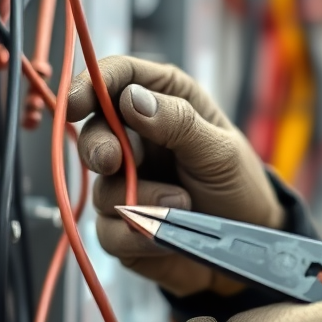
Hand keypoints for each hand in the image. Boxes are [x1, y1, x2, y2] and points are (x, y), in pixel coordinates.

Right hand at [67, 56, 284, 296]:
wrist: (244, 243)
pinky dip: (136, 235)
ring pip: (101, 188)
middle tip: (112, 161)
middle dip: (99, 147)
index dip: (90, 85)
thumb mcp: (220, 150)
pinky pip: (108, 231)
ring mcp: (125, 182)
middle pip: (94, 132)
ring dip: (141, 199)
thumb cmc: (239, 184)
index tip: (77, 104)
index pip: (118, 77)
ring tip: (184, 203)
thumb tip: (131, 98)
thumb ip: (179, 123)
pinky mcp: (121, 224)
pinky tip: (167, 234)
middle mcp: (138, 138)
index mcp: (165, 101)